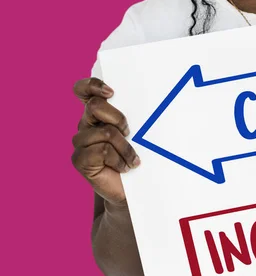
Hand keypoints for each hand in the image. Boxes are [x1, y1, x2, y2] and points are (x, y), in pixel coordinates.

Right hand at [71, 78, 139, 203]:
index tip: (111, 92)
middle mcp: (85, 125)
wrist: (133, 189)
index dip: (92, 85)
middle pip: (95, 106)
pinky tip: (124, 167)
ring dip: (125, 148)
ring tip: (132, 160)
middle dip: (119, 119)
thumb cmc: (136, 158)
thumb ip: (135, 119)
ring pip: (105, 132)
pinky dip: (119, 160)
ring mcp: (80, 142)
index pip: (83, 90)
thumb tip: (155, 103)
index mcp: (97, 114)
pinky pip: (102, 151)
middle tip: (129, 133)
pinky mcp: (79, 160)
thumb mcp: (138, 135)